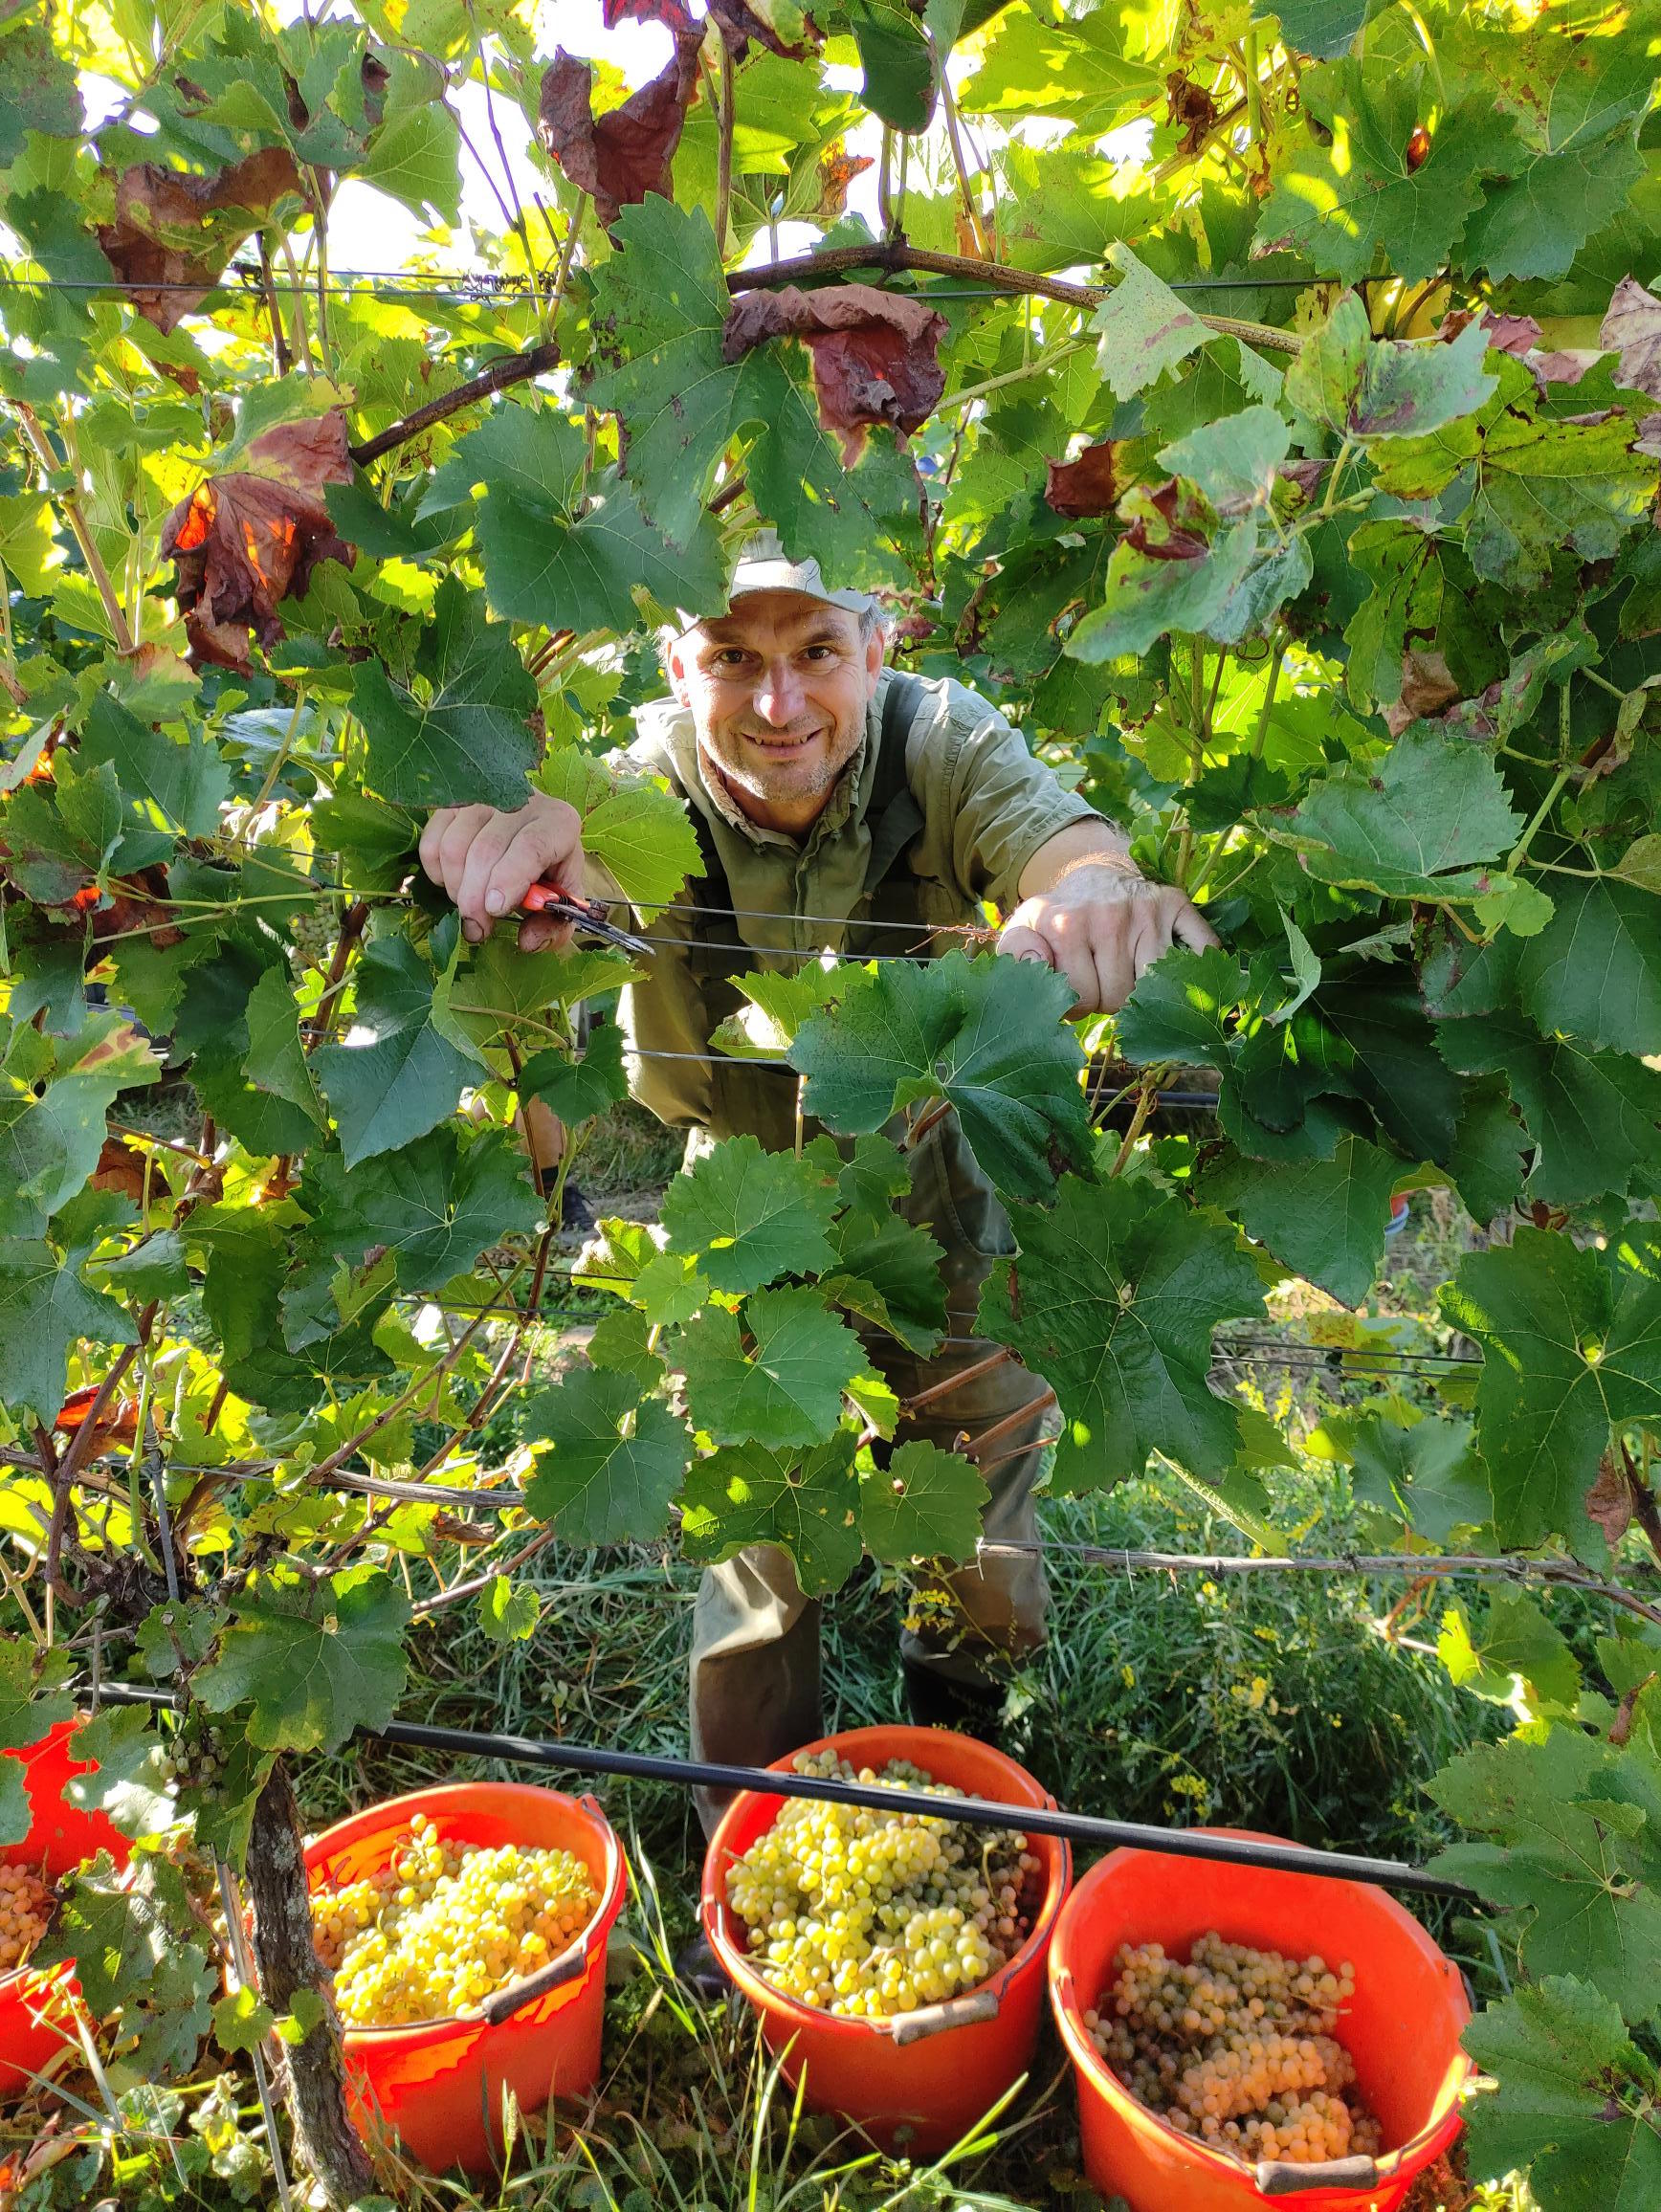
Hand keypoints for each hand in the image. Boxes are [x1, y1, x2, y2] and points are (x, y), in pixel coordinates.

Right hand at [418, 793, 585, 952]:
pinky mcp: (452, 806)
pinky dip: (436, 873)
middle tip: (477, 928)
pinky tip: (454, 883)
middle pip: (486, 851)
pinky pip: (431, 843)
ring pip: (454, 848)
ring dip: (456, 889)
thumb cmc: (547, 870)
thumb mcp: (561, 899)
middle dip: (476, 899)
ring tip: (471, 908)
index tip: (495, 909)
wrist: (531, 834)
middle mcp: (520, 804)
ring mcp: (482, 801)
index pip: (531, 847)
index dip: (509, 879)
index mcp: (558, 824)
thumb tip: (527, 941)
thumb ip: (553, 926)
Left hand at [995, 862, 1218, 1013]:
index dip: (1079, 1003)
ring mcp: (1147, 909)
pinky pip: (1201, 950)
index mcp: (1066, 925)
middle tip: (1103, 981)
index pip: (1082, 998)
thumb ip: (1016, 955)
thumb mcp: (1024, 930)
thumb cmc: (1059, 916)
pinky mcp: (1176, 904)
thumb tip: (1036, 967)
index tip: (1076, 988)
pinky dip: (1195, 966)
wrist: (1095, 875)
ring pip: (1156, 986)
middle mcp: (1108, 914)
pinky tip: (1173, 969)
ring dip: (1144, 990)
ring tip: (1127, 974)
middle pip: (1121, 997)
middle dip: (1109, 999)